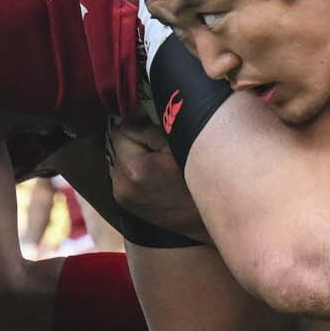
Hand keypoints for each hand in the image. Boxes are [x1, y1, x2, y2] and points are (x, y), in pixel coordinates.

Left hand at [105, 122, 207, 241]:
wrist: (209, 224)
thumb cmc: (203, 184)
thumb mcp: (185, 147)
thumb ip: (162, 125)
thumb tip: (149, 106)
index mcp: (133, 170)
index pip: (124, 129)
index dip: (144, 125)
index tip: (163, 131)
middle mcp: (120, 185)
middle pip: (122, 143)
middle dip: (141, 139)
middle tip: (165, 146)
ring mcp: (121, 196)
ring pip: (125, 157)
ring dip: (141, 154)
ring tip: (164, 162)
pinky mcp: (126, 202)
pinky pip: (128, 172)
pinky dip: (141, 168)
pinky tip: (160, 174)